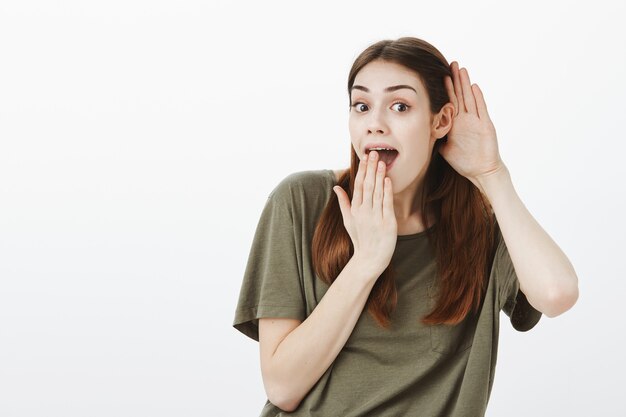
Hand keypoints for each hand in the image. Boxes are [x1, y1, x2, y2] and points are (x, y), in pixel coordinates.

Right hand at [333, 150, 396, 277]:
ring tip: (382, 162)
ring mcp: (376, 218)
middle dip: (371, 169)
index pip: (358, 186)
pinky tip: (388, 180)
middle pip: (367, 186)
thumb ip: (343, 202)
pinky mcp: (388, 224)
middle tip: (374, 153)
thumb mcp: (348, 221)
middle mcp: (364, 212)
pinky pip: (387, 204)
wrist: (370, 259)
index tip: (365, 157)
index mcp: (355, 210)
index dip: (362, 170)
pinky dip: (387, 192)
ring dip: (379, 176)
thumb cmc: (360, 239)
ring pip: (377, 193)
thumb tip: (335, 187)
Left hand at [441, 61, 505, 191]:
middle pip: (460, 95)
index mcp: (456, 123)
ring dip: (465, 84)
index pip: (450, 101)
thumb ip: (436, 138)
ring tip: (461, 69)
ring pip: (469, 98)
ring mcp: (476, 121)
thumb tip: (421, 133)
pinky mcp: (485, 126)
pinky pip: (481, 110)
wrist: (482, 171)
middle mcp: (466, 119)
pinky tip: (474, 86)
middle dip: (455, 79)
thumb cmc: (464, 161)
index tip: (440, 75)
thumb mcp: (445, 149)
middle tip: (451, 63)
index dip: (445, 89)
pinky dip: (478, 98)